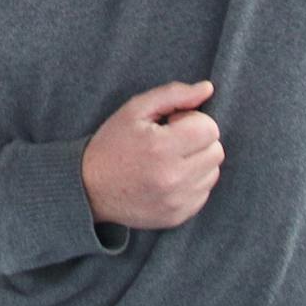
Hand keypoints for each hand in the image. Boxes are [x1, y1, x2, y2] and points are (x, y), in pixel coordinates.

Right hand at [81, 81, 222, 228]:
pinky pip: (203, 193)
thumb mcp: (135, 109)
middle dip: (198, 141)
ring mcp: (176, 201)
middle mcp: (173, 178)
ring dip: (197, 162)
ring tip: (169, 159)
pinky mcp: (178, 217)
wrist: (89, 188)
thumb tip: (208, 88)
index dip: (192, 120)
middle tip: (171, 141)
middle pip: (216, 151)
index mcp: (161, 147)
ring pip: (212, 173)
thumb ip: (174, 94)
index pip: (210, 129)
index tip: (172, 124)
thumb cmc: (112, 144)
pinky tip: (169, 177)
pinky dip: (192, 183)